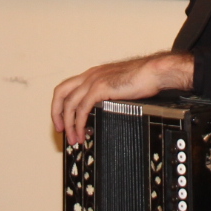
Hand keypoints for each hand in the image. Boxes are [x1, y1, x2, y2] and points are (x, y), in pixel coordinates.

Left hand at [51, 53, 194, 145]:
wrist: (154, 72)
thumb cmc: (143, 78)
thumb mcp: (118, 87)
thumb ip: (106, 95)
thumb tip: (101, 113)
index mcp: (93, 74)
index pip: (67, 88)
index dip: (60, 105)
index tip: (63, 121)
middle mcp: (90, 76)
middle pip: (61, 93)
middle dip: (56, 113)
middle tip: (60, 130)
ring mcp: (94, 81)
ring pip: (70, 104)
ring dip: (69, 124)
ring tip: (73, 138)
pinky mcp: (100, 88)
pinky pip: (82, 108)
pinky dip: (79, 123)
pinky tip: (83, 132)